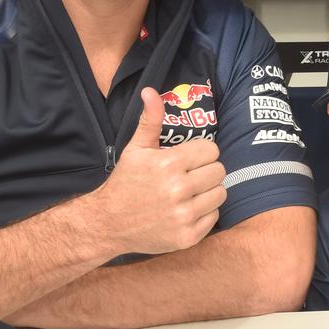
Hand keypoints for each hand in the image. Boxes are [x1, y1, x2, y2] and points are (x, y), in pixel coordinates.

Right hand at [89, 88, 226, 254]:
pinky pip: (214, 216)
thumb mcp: (136, 149)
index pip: (211, 151)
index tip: (188, 159)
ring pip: (220, 193)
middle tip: (189, 175)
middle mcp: (179, 190)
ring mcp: (184, 215)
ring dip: (208, 191)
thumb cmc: (125, 183)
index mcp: (169, 164)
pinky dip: (204, 213)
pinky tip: (186, 209)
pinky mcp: (187, 236)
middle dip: (206, 171)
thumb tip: (151, 91)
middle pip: (219, 171)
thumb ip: (150, 120)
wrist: (107, 223)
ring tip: (189, 192)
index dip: (201, 153)